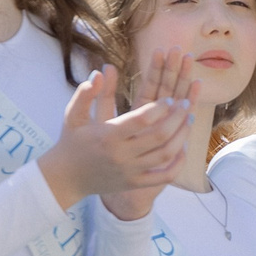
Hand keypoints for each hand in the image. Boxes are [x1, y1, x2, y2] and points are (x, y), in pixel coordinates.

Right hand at [38, 65, 189, 209]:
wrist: (66, 179)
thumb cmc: (72, 142)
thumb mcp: (73, 114)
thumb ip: (86, 92)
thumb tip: (100, 71)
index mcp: (108, 136)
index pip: (142, 119)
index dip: (160, 107)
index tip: (168, 98)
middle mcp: (122, 155)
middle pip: (160, 135)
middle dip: (177, 117)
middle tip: (186, 104)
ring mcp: (131, 171)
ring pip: (166, 154)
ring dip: (182, 135)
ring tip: (189, 119)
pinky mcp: (136, 183)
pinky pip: (165, 176)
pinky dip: (178, 163)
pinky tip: (183, 148)